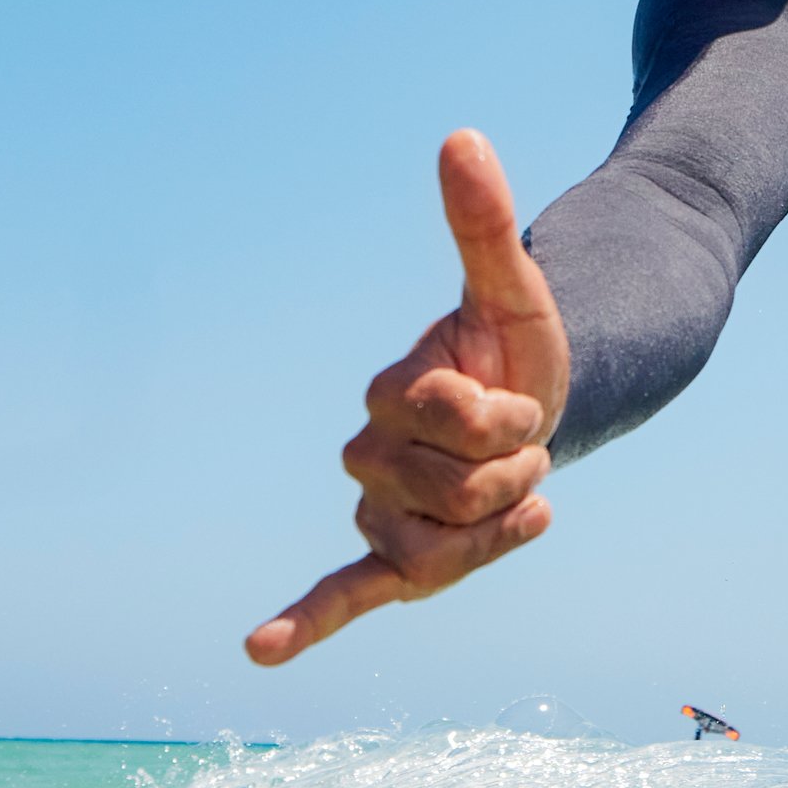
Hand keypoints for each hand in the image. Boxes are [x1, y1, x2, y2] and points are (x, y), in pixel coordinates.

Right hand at [244, 131, 572, 665]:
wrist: (528, 404)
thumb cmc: (516, 350)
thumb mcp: (515, 288)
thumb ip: (483, 221)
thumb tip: (462, 136)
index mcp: (391, 394)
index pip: (462, 425)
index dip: (513, 419)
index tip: (524, 402)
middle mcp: (367, 454)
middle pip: (455, 497)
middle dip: (510, 474)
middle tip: (518, 450)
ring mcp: (375, 507)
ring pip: (435, 557)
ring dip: (491, 534)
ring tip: (506, 496)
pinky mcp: (390, 556)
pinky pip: (342, 591)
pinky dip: (303, 623)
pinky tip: (259, 651)